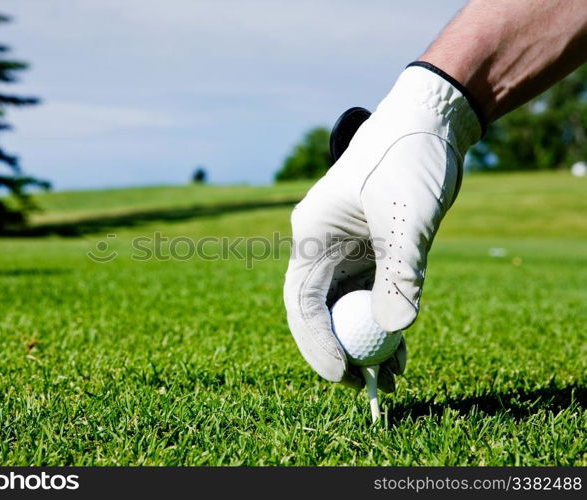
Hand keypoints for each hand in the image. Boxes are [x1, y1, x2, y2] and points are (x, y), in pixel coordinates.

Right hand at [283, 63, 481, 386]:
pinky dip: (384, 322)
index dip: (317, 341)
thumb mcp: (408, 216)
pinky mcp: (371, 251)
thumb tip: (394, 332)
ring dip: (363, 341)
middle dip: (337, 348)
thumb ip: (401, 272)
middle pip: (318, 310)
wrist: (432, 120)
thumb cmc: (409, 157)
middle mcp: (321, 245)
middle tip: (361, 384)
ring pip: (345, 307)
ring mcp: (345, 249)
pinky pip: (370, 296)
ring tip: (389, 378)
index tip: (343, 372)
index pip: (302, 300)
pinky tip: (401, 349)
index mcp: (311, 233)